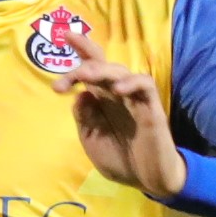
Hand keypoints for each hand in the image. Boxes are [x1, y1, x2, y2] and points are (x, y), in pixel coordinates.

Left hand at [55, 50, 184, 198]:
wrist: (149, 180)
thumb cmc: (121, 159)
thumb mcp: (93, 140)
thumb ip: (84, 118)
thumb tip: (80, 93)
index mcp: (101, 99)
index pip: (91, 67)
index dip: (80, 48)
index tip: (63, 36)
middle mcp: (117, 93)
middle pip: (102, 64)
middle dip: (83, 62)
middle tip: (65, 81)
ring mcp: (135, 98)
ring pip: (120, 71)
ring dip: (101, 70)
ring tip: (85, 76)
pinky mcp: (152, 107)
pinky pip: (145, 85)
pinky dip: (131, 82)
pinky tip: (117, 90)